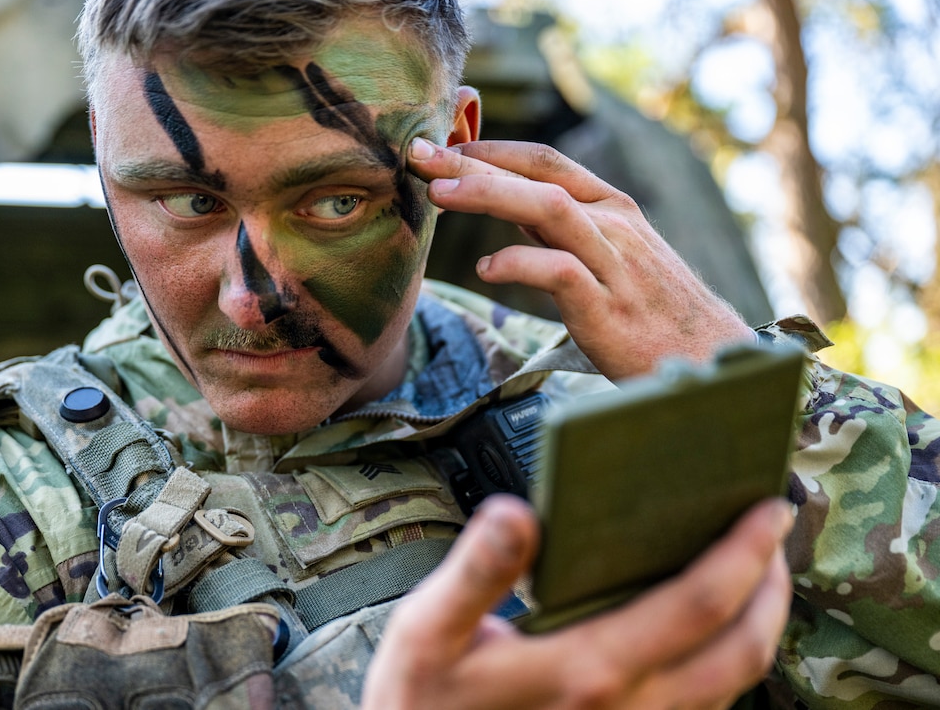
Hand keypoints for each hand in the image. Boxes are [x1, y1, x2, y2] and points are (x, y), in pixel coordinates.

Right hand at [361, 494, 793, 709]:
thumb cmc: (421, 703)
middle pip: (740, 650)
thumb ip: (474, 572)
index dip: (743, 554)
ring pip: (733, 685)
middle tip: (774, 529)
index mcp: (588, 669)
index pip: (695, 605)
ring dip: (761, 624)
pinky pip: (706, 706)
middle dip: (773, 586)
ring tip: (757, 571)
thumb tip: (516, 513)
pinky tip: (709, 626)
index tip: (767, 507)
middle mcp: (629, 709)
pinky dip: (730, 660)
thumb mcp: (426, 632)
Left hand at [408, 138, 755, 379]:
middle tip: (420, 153)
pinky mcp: (608, 306)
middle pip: (537, 177)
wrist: (706, 356)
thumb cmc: (650, 310)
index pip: (545, 162)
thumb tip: (511, 212)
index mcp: (612, 208)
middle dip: (473, 162)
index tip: (444, 146)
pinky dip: (520, 265)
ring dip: (489, 196)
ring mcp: (613, 263)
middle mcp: (613, 225)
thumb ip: (563, 232)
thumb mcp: (609, 258)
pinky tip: (486, 269)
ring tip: (439, 193)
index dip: (492, 150)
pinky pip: (560, 273)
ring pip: (548, 211)